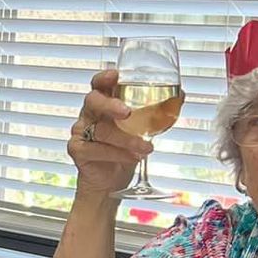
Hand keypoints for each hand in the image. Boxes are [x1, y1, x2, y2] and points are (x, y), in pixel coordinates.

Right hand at [68, 68, 152, 195]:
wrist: (110, 182)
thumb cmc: (125, 150)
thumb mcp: (144, 129)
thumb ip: (157, 111)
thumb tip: (179, 95)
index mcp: (104, 103)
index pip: (99, 84)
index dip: (104, 78)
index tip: (115, 75)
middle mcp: (90, 114)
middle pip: (93, 101)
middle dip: (110, 105)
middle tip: (127, 113)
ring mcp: (81, 131)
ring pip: (101, 130)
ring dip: (126, 139)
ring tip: (145, 148)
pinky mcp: (78, 150)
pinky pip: (95, 149)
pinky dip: (117, 154)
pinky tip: (132, 157)